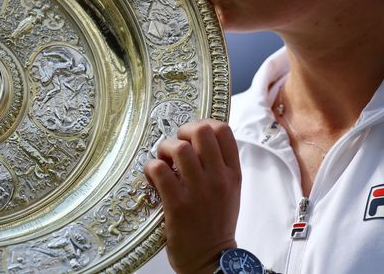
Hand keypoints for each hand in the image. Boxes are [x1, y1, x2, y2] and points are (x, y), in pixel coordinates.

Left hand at [144, 119, 240, 273]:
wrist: (211, 260)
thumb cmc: (216, 224)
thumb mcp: (229, 191)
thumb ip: (218, 166)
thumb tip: (197, 140)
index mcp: (232, 174)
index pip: (224, 131)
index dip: (204, 123)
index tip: (192, 134)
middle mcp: (218, 179)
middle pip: (201, 131)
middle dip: (182, 131)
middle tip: (175, 146)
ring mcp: (198, 191)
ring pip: (179, 148)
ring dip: (164, 149)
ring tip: (163, 163)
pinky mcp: (177, 204)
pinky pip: (159, 170)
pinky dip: (151, 168)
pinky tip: (153, 178)